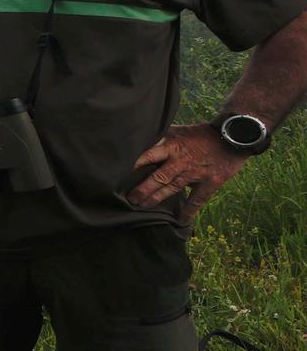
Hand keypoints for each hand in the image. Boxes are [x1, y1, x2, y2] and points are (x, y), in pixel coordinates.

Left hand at [128, 124, 248, 221]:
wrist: (233, 136)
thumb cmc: (202, 133)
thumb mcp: (179, 130)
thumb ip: (161, 138)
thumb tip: (139, 139)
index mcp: (171, 146)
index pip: (147, 156)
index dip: (132, 166)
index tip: (117, 175)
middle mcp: (181, 161)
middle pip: (157, 177)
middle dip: (142, 189)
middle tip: (128, 199)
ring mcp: (195, 173)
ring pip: (172, 189)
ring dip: (156, 199)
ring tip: (141, 206)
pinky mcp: (211, 182)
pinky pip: (197, 199)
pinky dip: (189, 211)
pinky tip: (180, 220)